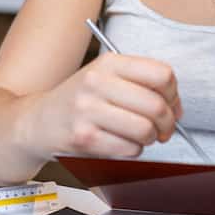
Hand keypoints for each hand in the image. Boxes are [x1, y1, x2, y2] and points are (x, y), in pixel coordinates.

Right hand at [30, 52, 182, 159]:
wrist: (38, 122)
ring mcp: (88, 110)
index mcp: (108, 63)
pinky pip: (128, 149)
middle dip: (167, 124)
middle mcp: (97, 82)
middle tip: (162, 129)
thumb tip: (176, 107)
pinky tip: (120, 143)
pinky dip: (132, 151)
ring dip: (149, 139)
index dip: (174, 95)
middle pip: (156, 105)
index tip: (171, 106)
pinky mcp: (84, 137)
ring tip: (139, 136)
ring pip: (144, 130)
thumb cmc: (79, 101)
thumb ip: (140, 84)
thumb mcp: (105, 78)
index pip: (161, 74)